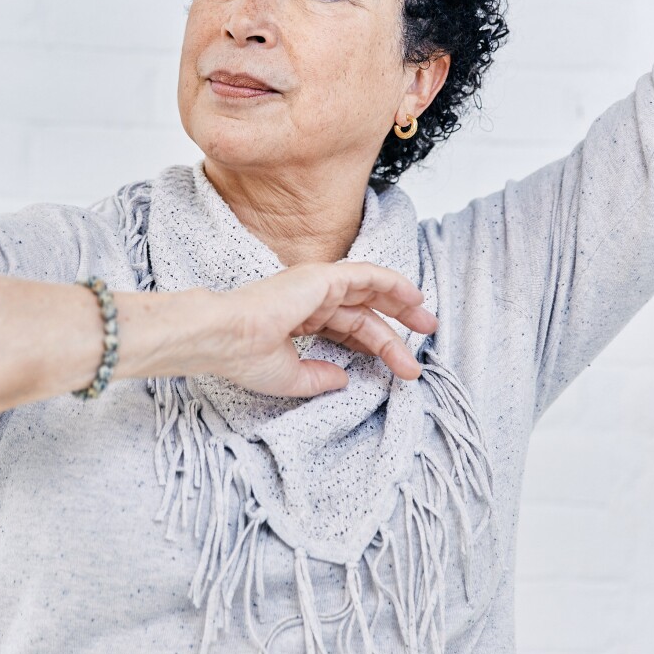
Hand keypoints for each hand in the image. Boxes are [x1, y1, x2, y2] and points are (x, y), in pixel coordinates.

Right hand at [203, 260, 436, 397]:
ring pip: (369, 291)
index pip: (345, 329)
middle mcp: (309, 298)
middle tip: (423, 342)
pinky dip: (391, 282)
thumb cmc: (244, 356)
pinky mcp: (322, 276)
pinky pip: (365, 275)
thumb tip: (345, 378)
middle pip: (362, 311)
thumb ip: (319, 377)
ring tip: (427, 323)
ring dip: (400, 304)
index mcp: (299, 318)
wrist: (225, 337)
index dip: (373, 346)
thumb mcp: (291, 376)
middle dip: (394, 326)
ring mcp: (315, 285)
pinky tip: (413, 297)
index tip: (398, 368)